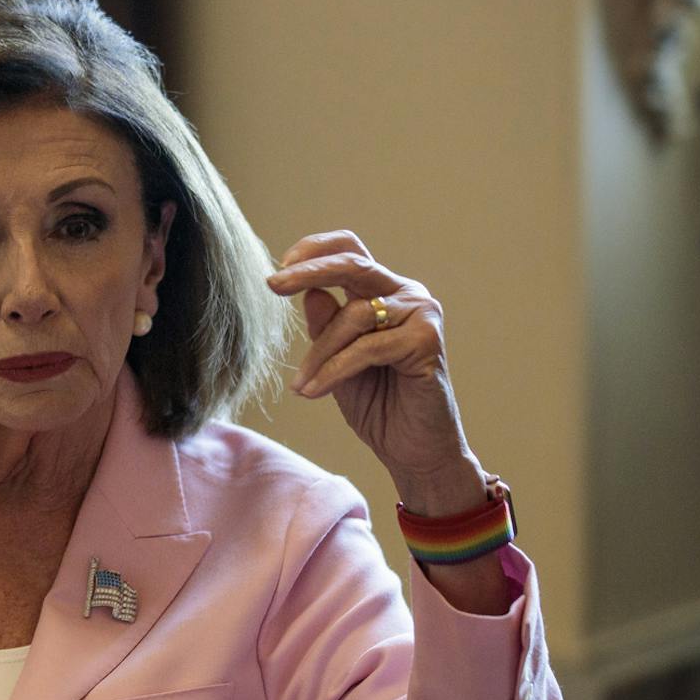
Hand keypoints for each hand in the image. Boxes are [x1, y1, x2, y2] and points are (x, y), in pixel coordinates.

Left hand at [266, 231, 481, 506]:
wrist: (414, 449)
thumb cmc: (378, 404)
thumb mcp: (335, 361)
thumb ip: (325, 327)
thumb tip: (309, 293)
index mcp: (384, 292)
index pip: (350, 251)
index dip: (315, 250)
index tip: (279, 266)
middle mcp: (406, 294)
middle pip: (354, 264)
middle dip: (309, 271)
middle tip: (272, 284)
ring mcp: (421, 314)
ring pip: (355, 315)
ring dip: (319, 353)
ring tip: (301, 385)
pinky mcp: (427, 340)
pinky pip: (367, 347)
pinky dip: (334, 370)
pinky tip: (313, 391)